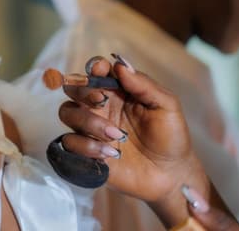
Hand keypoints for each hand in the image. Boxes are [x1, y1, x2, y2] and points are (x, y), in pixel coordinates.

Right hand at [57, 56, 210, 225]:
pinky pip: (69, 142)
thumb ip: (144, 85)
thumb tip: (120, 65)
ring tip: (115, 135)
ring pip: (67, 113)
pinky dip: (86, 146)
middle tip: (101, 100)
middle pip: (73, 88)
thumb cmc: (171, 136)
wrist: (171, 174)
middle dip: (82, 91)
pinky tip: (110, 153)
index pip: (96, 70)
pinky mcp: (86, 151)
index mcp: (117, 91)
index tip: (101, 71)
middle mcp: (100, 106)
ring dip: (88, 121)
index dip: (94, 67)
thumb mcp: (167, 106)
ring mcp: (91, 129)